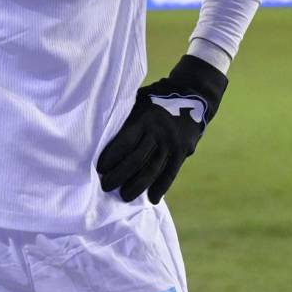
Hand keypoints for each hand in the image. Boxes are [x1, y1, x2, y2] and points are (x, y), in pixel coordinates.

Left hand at [97, 55, 227, 204]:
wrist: (192, 93)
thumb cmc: (156, 97)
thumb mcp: (140, 99)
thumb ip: (125, 114)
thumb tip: (99, 127)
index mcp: (143, 118)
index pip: (124, 142)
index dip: (111, 157)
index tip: (100, 169)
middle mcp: (157, 131)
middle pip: (136, 159)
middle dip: (119, 175)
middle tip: (106, 186)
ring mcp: (171, 143)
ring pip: (152, 169)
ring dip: (137, 185)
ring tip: (124, 196)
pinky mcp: (183, 151)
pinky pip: (171, 173)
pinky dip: (161, 187)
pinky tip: (152, 198)